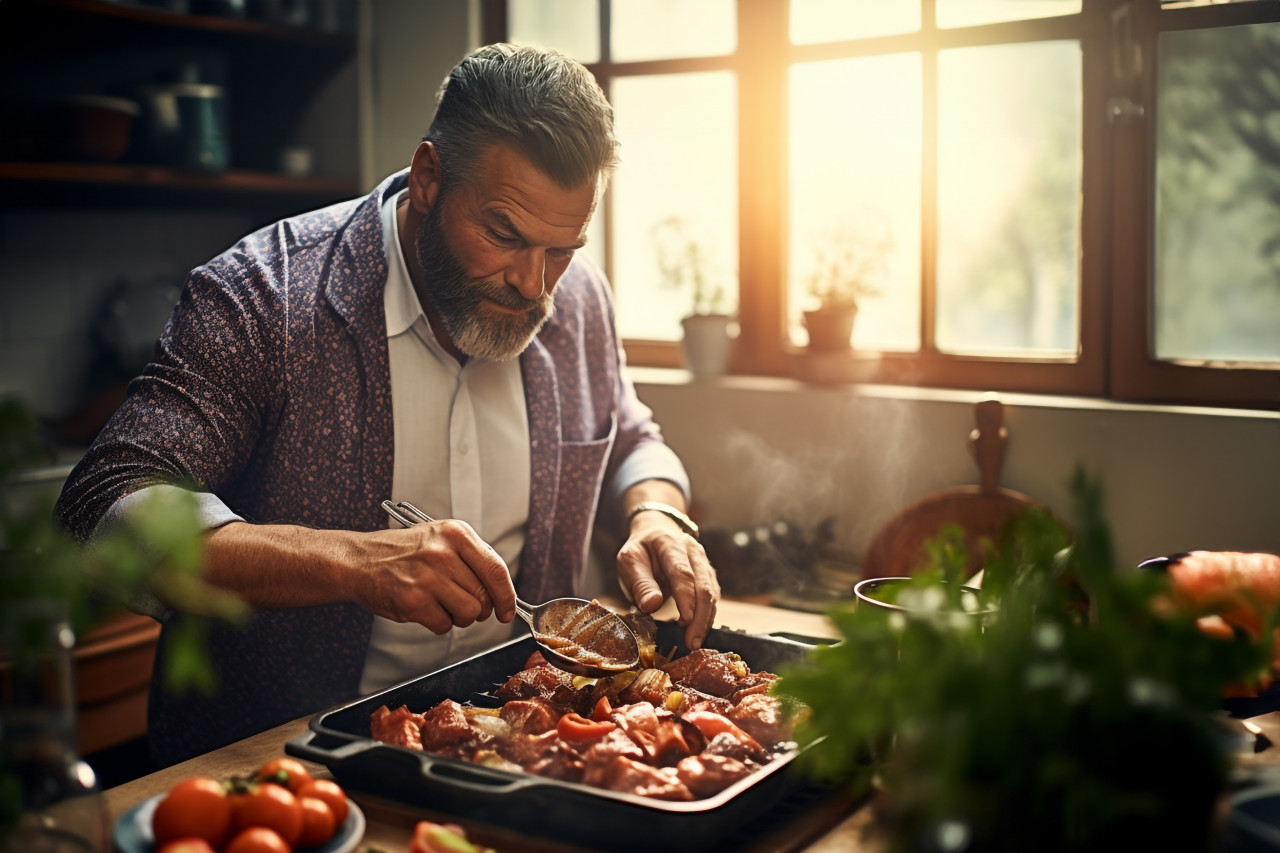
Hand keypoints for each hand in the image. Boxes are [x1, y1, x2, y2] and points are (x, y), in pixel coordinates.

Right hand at [351, 519, 516, 633]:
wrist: (359, 561)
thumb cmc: (403, 552)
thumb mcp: (440, 538)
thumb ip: (472, 558)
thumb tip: (502, 590)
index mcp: (456, 534)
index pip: (496, 570)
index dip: (507, 596)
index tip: (507, 611)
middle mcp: (443, 553)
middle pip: (484, 596)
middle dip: (480, 609)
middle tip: (465, 606)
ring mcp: (428, 578)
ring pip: (468, 613)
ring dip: (459, 617)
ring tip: (443, 605)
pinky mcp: (413, 601)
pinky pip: (445, 625)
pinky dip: (439, 623)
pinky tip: (425, 608)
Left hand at [616, 514, 719, 649]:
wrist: (655, 535)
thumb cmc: (641, 553)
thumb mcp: (630, 563)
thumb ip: (641, 584)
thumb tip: (652, 605)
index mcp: (670, 543)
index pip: (682, 572)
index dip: (686, 598)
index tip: (685, 621)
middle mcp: (693, 551)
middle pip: (704, 585)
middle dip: (699, 617)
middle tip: (691, 642)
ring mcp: (704, 564)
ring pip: (712, 594)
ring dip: (705, 620)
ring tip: (693, 642)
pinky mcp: (709, 576)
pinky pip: (713, 599)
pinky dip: (707, 617)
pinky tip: (698, 632)